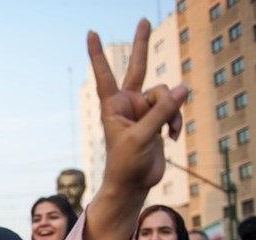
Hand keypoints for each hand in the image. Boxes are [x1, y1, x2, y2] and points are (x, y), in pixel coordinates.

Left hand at [84, 19, 188, 239]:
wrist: (134, 183)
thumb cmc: (126, 163)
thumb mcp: (142, 137)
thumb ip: (163, 111)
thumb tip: (184, 88)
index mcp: (113, 106)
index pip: (104, 74)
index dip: (98, 54)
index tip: (91, 33)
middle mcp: (128, 103)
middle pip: (137, 67)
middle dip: (141, 44)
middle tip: (143, 20)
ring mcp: (144, 109)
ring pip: (166, 94)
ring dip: (172, 111)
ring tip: (168, 132)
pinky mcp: (157, 118)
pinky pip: (174, 108)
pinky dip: (176, 121)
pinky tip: (173, 137)